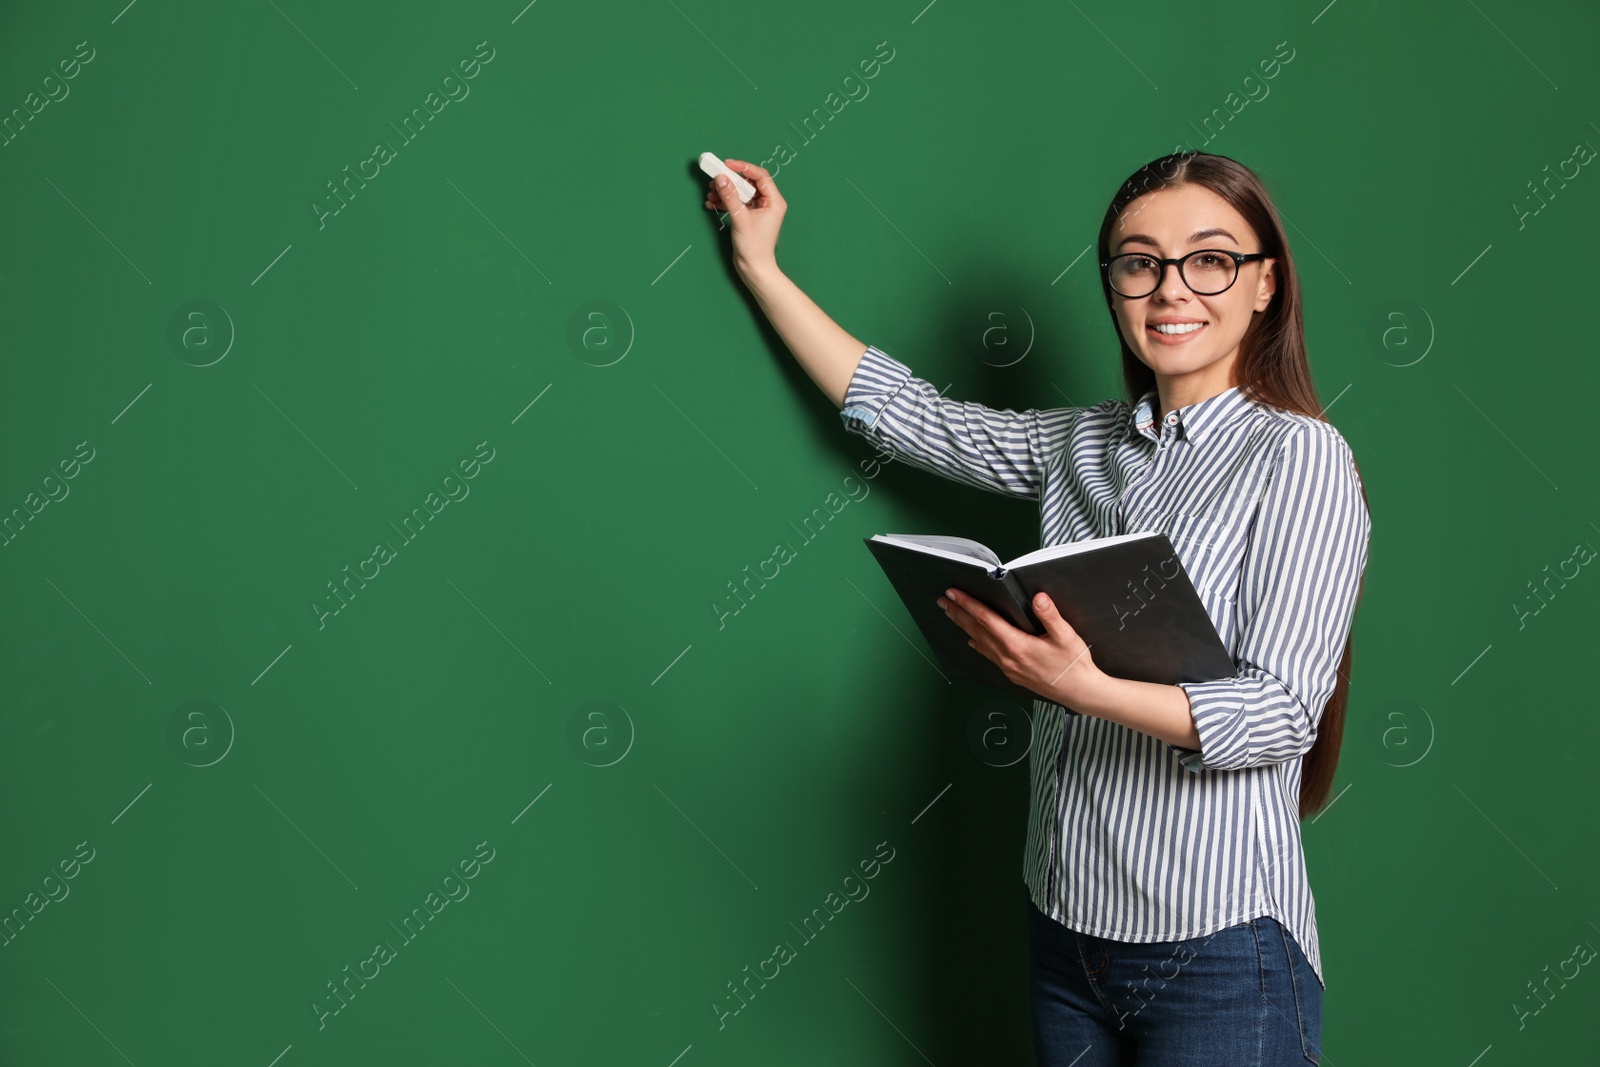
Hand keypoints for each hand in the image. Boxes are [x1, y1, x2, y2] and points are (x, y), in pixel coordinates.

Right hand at [703, 159, 785, 275]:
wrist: (753, 268)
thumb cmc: (754, 247)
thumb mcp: (740, 219)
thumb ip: (730, 197)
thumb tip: (721, 178)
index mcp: (774, 201)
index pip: (760, 176)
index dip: (743, 167)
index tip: (727, 164)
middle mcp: (768, 203)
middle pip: (748, 183)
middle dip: (730, 181)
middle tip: (715, 178)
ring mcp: (758, 210)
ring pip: (740, 192)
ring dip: (725, 191)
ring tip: (711, 194)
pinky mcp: (748, 217)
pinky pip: (736, 202)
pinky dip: (724, 201)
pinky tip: (712, 203)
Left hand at [937, 588, 1102, 708]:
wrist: (1079, 692)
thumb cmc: (1073, 665)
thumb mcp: (1066, 637)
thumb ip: (1050, 616)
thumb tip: (1038, 598)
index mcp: (1017, 645)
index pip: (986, 620)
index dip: (968, 604)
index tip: (954, 593)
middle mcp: (1008, 657)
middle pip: (976, 630)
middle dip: (958, 613)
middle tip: (943, 600)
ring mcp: (1008, 666)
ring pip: (979, 642)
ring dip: (963, 627)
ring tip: (951, 615)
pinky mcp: (1012, 673)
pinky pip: (988, 655)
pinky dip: (977, 644)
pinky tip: (971, 641)